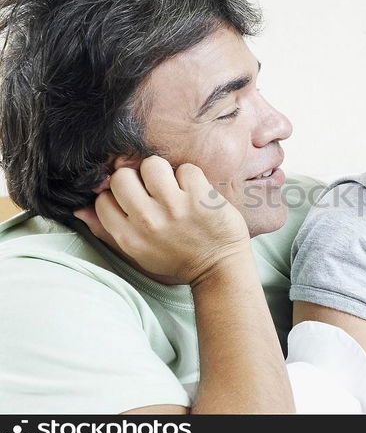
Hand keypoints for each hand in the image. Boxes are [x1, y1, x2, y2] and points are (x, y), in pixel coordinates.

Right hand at [73, 155, 249, 285]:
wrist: (219, 267)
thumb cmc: (177, 258)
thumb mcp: (138, 252)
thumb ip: (107, 230)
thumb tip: (80, 208)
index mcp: (128, 237)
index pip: (103, 199)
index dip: (118, 195)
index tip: (135, 201)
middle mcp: (147, 221)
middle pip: (122, 176)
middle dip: (137, 180)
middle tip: (154, 192)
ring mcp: (174, 207)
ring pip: (152, 164)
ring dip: (163, 172)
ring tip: (174, 188)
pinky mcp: (199, 197)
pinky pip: (186, 168)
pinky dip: (191, 177)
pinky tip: (195, 193)